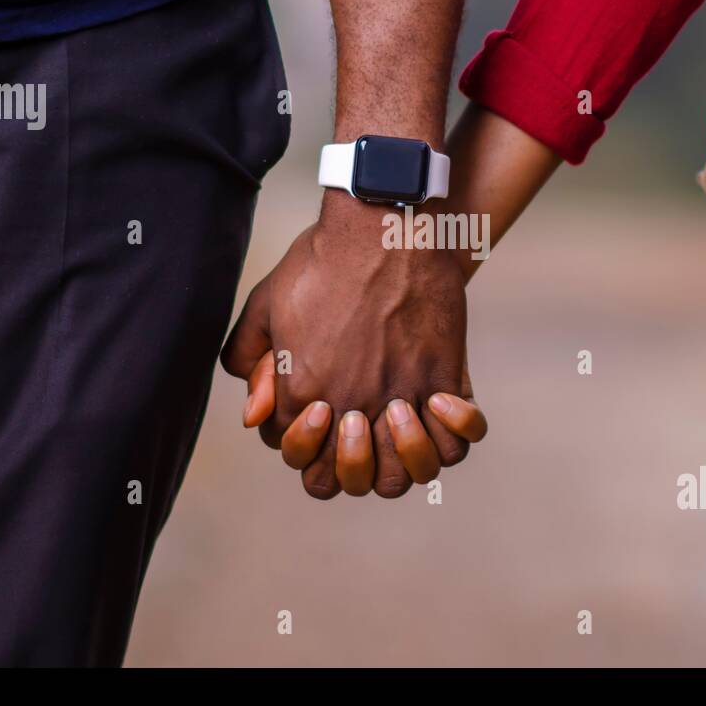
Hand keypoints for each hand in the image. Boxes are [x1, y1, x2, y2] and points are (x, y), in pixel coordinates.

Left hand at [220, 196, 475, 498]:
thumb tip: (256, 414)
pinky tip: (440, 402)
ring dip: (400, 459)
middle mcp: (349, 406)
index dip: (307, 441)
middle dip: (350, 465)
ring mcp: (399, 396)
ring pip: (405, 475)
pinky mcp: (442, 378)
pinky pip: (456, 439)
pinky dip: (452, 434)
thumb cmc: (322, 260)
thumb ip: (249, 359)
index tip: (321, 407)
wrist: (382, 223)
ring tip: (399, 417)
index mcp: (301, 394)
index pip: (299, 459)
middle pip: (350, 482)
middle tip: (359, 423)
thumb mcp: (266, 304)